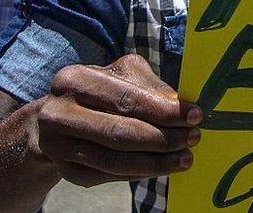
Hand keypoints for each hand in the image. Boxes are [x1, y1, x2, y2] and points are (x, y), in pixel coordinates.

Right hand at [37, 54, 200, 186]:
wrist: (59, 120)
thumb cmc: (100, 92)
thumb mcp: (120, 76)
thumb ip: (149, 87)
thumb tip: (180, 106)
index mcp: (72, 80)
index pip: (125, 98)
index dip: (163, 110)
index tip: (194, 115)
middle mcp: (57, 113)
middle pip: (120, 133)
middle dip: (164, 138)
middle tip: (193, 138)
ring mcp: (58, 146)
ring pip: (115, 160)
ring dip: (157, 162)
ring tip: (185, 157)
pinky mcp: (67, 171)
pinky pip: (110, 176)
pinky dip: (141, 172)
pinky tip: (163, 166)